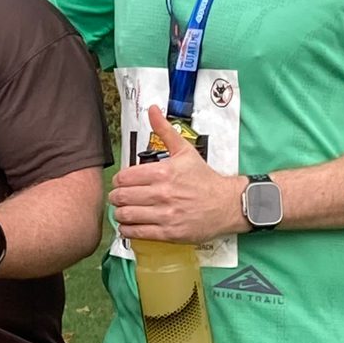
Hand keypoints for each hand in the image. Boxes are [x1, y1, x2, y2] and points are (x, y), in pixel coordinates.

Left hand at [110, 105, 246, 243]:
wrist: (227, 204)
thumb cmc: (204, 178)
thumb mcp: (185, 151)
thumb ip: (164, 131)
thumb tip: (152, 109)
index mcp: (163, 172)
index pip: (124, 177)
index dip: (118, 180)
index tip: (121, 182)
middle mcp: (163, 193)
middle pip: (122, 196)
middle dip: (116, 197)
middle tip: (118, 197)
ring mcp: (166, 215)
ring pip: (126, 215)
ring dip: (119, 214)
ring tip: (123, 211)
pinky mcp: (169, 233)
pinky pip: (137, 233)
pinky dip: (128, 229)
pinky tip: (129, 225)